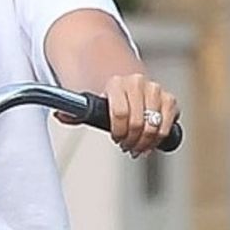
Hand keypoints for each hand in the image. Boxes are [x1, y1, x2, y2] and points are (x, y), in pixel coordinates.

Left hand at [57, 71, 178, 155]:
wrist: (124, 82)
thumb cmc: (109, 99)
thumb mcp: (90, 105)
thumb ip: (75, 112)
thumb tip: (60, 114)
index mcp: (116, 83)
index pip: (120, 113)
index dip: (118, 131)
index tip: (116, 137)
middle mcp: (137, 83)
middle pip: (138, 122)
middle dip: (131, 140)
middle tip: (126, 146)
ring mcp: (155, 90)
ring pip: (154, 125)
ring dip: (145, 142)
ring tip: (137, 147)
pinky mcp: (169, 99)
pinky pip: (168, 123)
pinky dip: (160, 137)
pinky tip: (151, 142)